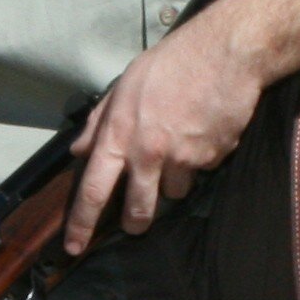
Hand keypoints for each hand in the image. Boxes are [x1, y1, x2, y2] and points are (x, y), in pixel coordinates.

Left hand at [65, 9, 263, 254]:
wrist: (226, 53)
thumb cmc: (172, 63)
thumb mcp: (124, 85)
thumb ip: (99, 121)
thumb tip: (80, 150)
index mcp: (119, 134)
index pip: (93, 190)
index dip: (82, 224)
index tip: (74, 246)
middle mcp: (147, 152)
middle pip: (138, 209)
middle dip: (137, 222)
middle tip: (137, 223)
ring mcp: (182, 159)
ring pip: (174, 192)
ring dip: (175, 180)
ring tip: (181, 148)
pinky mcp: (212, 159)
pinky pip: (202, 172)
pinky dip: (202, 160)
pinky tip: (204, 132)